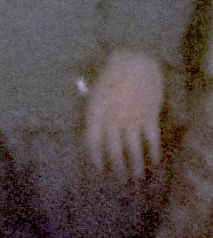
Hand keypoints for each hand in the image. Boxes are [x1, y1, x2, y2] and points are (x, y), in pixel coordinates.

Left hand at [83, 51, 162, 180]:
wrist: (136, 60)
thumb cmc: (111, 72)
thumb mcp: (93, 89)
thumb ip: (89, 106)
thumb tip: (83, 123)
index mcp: (95, 110)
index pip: (92, 140)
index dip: (94, 156)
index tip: (97, 167)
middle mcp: (112, 117)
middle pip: (112, 148)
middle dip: (115, 165)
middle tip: (117, 178)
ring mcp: (131, 118)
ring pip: (132, 148)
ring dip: (134, 164)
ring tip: (135, 176)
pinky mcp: (149, 116)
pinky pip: (150, 139)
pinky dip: (153, 152)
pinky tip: (153, 161)